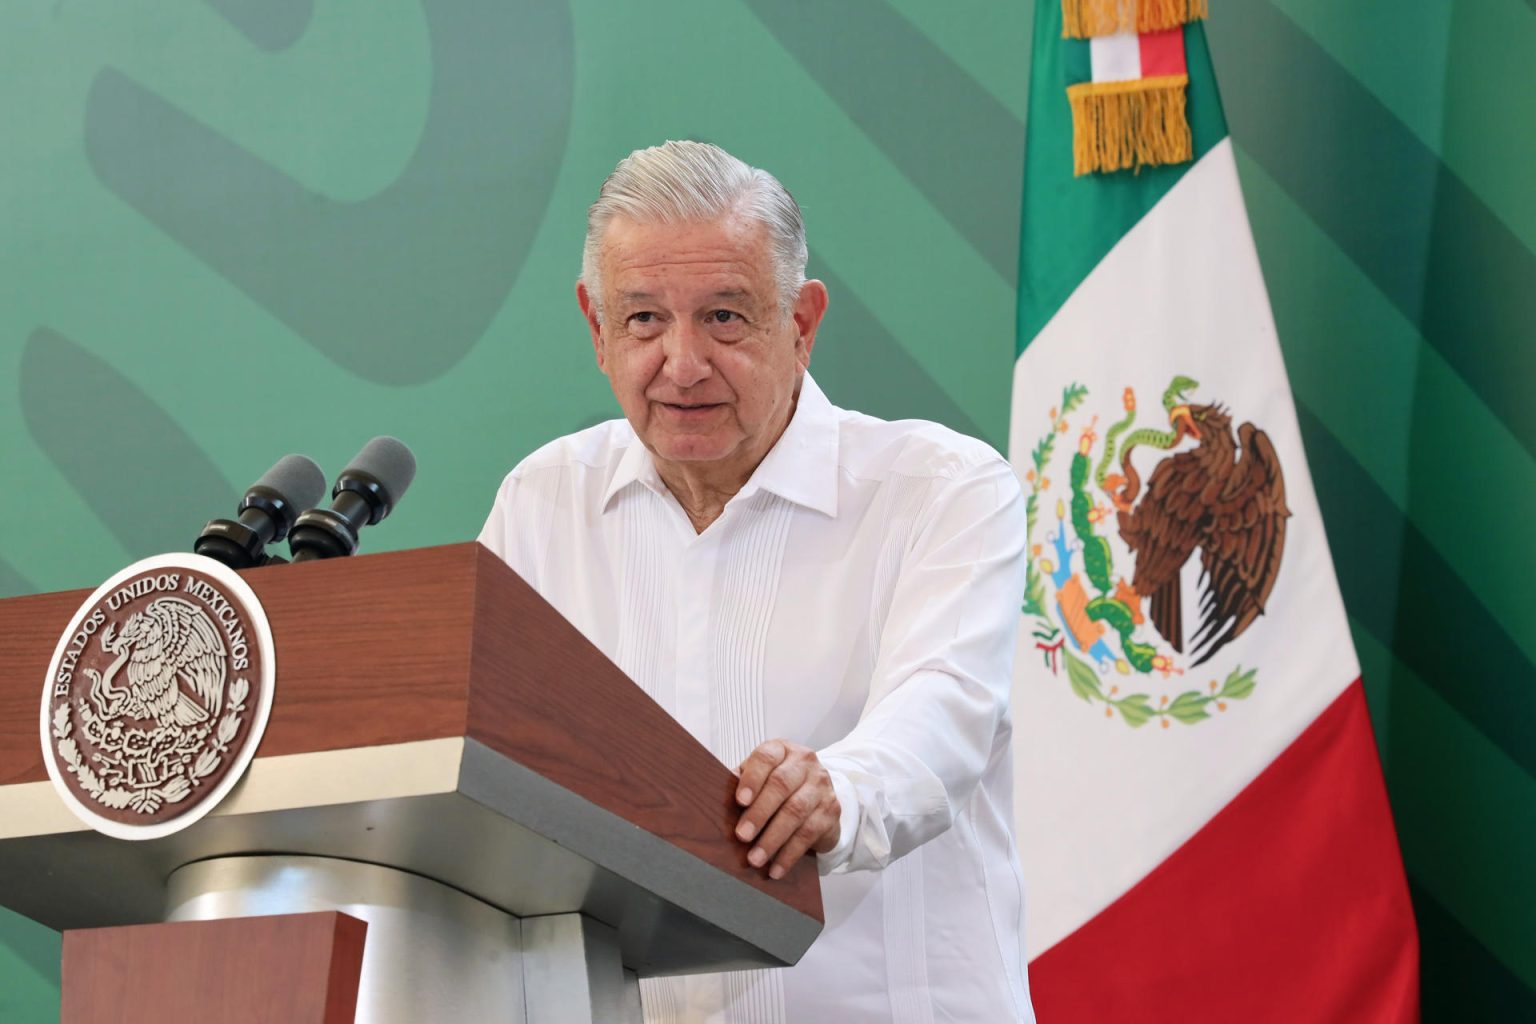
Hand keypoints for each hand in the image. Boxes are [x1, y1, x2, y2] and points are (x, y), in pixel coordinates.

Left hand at [734, 739, 840, 879]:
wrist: (819, 794)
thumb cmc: (781, 785)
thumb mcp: (761, 777)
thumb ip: (741, 783)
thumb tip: (714, 799)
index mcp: (782, 750)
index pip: (766, 757)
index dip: (752, 779)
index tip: (740, 800)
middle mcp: (805, 763)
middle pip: (781, 785)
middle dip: (759, 813)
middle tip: (742, 836)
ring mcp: (821, 786)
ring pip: (796, 812)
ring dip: (772, 839)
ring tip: (755, 858)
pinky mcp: (831, 811)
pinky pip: (809, 834)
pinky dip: (789, 854)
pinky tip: (776, 868)